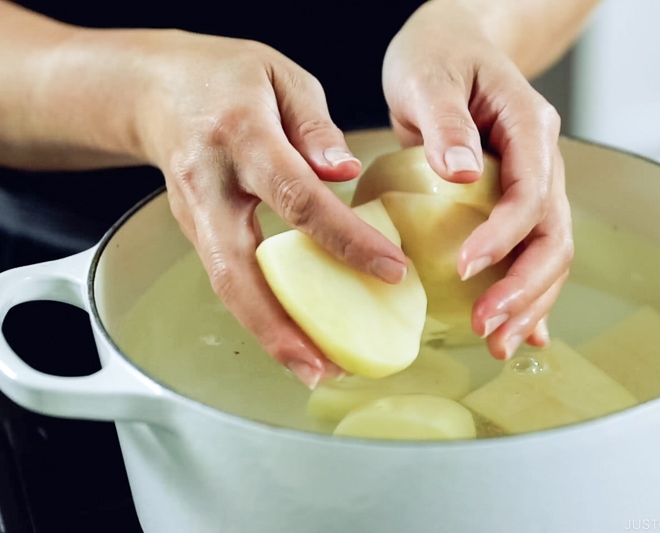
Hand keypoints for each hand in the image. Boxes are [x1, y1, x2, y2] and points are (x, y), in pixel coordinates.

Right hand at [133, 30, 408, 386]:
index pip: (297, 197)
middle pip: (238, 268)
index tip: (391, 270)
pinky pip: (228, 280)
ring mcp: (195, 215)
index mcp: (241, 136)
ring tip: (316, 369)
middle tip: (326, 366)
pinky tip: (297, 339)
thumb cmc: (228, 77)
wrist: (156, 90)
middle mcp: (210, 184)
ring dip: (268, 335)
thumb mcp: (282, 77)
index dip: (344, 238)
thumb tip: (345, 174)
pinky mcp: (195, 233)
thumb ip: (315, 126)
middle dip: (280, 324)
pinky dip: (260, 316)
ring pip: (227, 286)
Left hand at [382, 2, 573, 359]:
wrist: (453, 44)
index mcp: (529, 127)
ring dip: (528, 303)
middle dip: (524, 288)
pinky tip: (520, 331)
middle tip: (487, 327)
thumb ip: (446, 122)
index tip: (465, 268)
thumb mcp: (431, 75)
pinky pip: (530, 253)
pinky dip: (527, 294)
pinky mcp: (514, 203)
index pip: (531, 193)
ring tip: (496, 343)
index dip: (504, 237)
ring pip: (548, 253)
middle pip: (553, 236)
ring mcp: (534, 185)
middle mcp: (542, 161)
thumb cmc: (439, 54)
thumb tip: (460, 174)